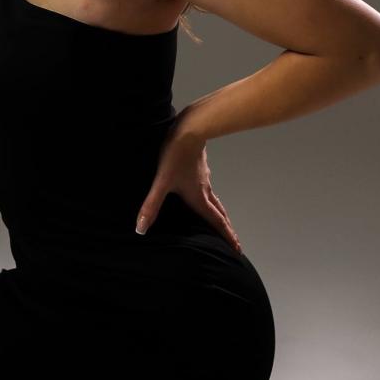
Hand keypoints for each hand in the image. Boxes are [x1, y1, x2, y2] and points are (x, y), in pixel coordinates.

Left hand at [135, 117, 241, 252]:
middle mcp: (205, 190)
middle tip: (235, 243)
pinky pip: (208, 187)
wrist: (190, 128)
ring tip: (220, 221)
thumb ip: (151, 205)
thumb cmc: (176, 155)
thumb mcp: (162, 181)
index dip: (226, 237)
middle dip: (227, 230)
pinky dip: (210, 198)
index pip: (216, 222)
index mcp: (199, 197)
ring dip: (220, 214)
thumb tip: (141, 228)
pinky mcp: (200, 167)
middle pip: (220, 214)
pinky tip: (202, 192)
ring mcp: (204, 178)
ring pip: (215, 200)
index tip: (238, 250)